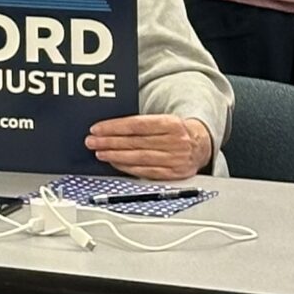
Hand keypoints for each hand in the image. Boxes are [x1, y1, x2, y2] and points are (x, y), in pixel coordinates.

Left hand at [84, 113, 212, 180]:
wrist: (201, 144)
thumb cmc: (175, 130)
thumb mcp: (163, 120)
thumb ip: (141, 123)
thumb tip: (109, 127)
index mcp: (172, 124)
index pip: (137, 125)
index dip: (114, 127)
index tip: (97, 129)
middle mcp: (176, 142)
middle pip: (136, 142)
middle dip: (110, 142)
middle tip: (92, 141)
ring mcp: (176, 159)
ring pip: (140, 158)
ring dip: (116, 156)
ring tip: (100, 153)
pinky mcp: (175, 174)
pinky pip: (147, 172)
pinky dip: (128, 168)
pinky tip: (115, 163)